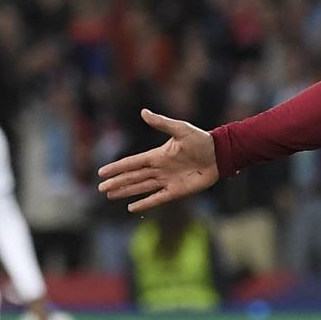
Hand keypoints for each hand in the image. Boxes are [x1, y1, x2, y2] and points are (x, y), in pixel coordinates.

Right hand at [97, 109, 219, 212]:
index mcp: (157, 155)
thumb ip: (161, 123)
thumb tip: (143, 112)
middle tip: (101, 189)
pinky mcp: (176, 191)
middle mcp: (159, 169)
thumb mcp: (180, 129)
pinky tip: (131, 208)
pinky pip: (157, 198)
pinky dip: (144, 203)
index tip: (102, 173)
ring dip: (126, 192)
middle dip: (117, 183)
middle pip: (133, 177)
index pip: (132, 163)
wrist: (219, 154)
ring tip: (110, 196)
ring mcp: (167, 181)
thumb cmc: (201, 140)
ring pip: (141, 188)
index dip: (117, 167)